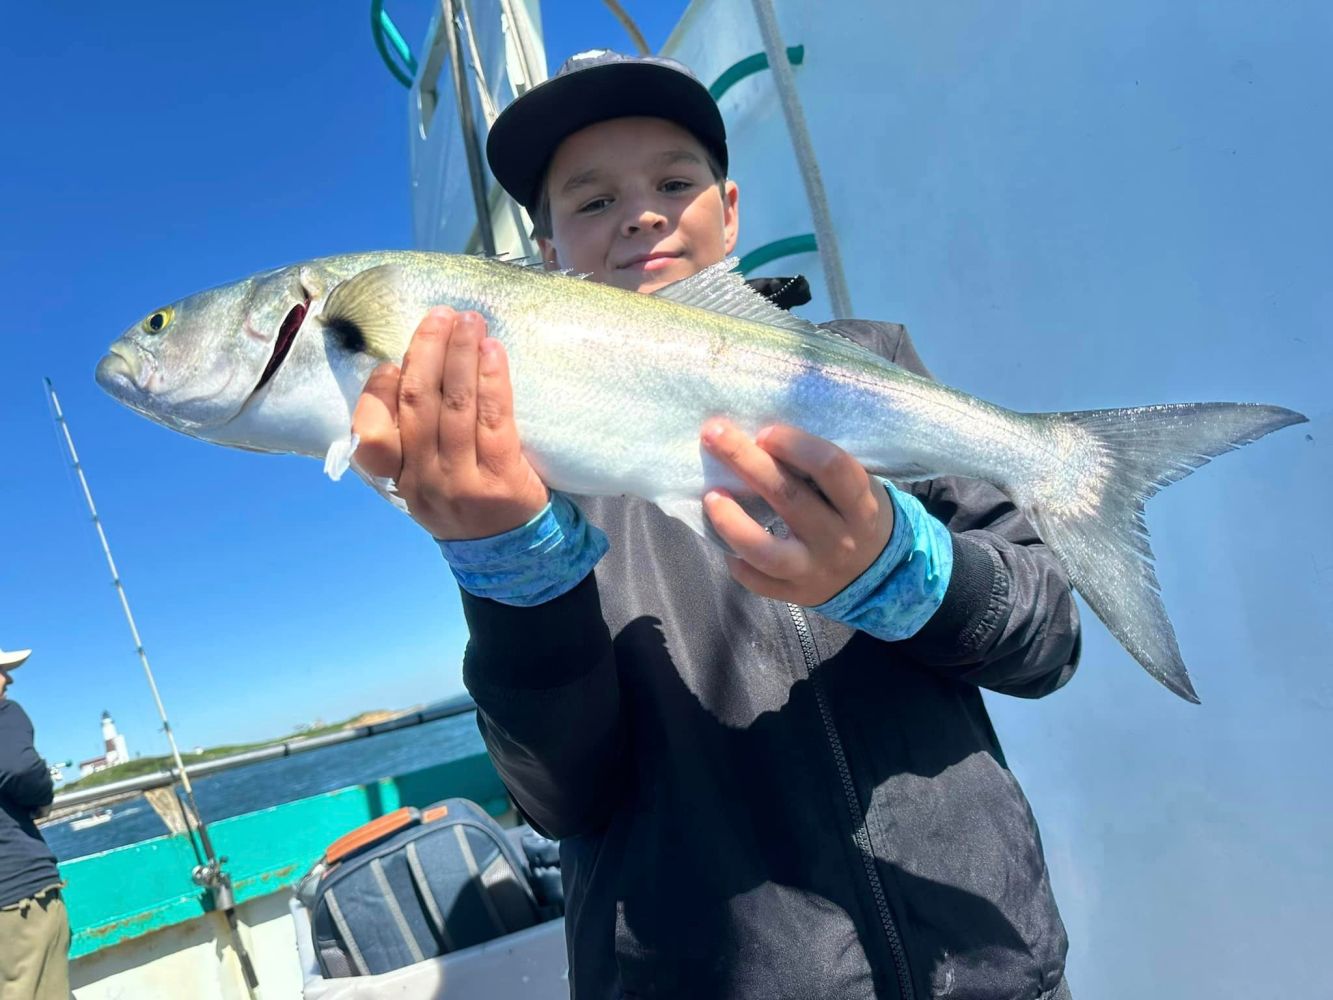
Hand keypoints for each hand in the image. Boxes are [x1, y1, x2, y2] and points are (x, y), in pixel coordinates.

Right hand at [352, 308, 548, 539]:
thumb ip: (411, 439)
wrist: (514, 552)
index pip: (373, 434)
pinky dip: (491, 379)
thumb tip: (408, 368)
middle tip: (439, 316)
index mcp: (400, 481)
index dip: (379, 391)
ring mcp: (463, 481)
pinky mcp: (502, 478)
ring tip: (468, 320)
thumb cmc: (467, 501)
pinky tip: (492, 350)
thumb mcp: (426, 482)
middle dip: (426, 352)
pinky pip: (494, 418)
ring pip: (454, 406)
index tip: (394, 360)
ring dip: (459, 355)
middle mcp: (425, 481)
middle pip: (417, 406)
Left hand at [701, 421, 893, 605]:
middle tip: (714, 435)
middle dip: (745, 460)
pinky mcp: (794, 595)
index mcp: (860, 505)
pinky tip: (723, 540)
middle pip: (788, 497)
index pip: (831, 467)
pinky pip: (757, 581)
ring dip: (731, 520)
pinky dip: (736, 561)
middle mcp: (838, 540)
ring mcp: (814, 571)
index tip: (764, 432)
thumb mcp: (856, 488)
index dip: (794, 444)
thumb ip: (820, 468)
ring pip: (765, 550)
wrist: (878, 574)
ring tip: (711, 496)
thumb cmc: (855, 513)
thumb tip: (761, 438)